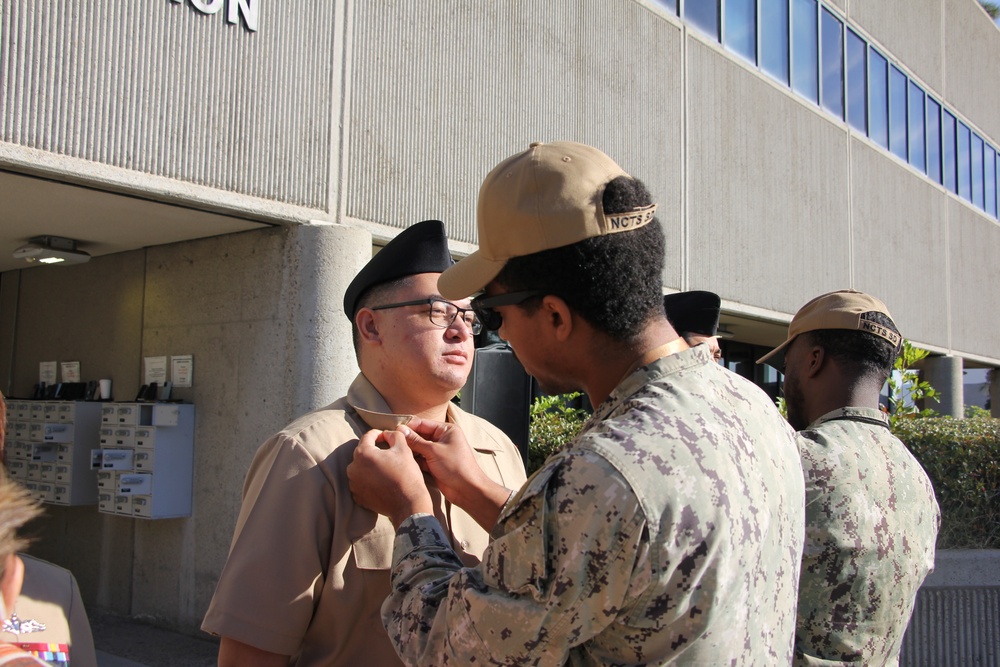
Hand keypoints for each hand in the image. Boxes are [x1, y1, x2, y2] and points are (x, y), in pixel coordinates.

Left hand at [347, 429, 432, 526]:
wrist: (407, 503)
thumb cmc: (406, 474)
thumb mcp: (403, 448)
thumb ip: (394, 435)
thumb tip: (388, 434)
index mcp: (363, 453)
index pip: (368, 436)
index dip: (378, 434)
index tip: (387, 437)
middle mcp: (353, 468)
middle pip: (362, 452)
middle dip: (374, 450)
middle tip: (388, 454)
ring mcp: (353, 484)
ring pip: (360, 468)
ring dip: (370, 466)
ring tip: (385, 468)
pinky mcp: (357, 496)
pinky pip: (360, 482)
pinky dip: (368, 480)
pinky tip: (381, 481)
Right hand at [399, 418, 513, 530]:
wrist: (468, 490)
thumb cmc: (456, 466)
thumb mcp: (433, 451)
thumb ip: (416, 441)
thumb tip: (401, 430)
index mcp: (446, 430)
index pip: (423, 424)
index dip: (408, 427)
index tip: (393, 431)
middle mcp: (443, 439)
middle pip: (420, 435)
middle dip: (408, 439)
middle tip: (391, 442)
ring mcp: (439, 452)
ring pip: (419, 448)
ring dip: (409, 450)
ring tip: (395, 452)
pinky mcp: (435, 465)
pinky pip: (421, 459)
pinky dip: (414, 460)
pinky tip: (402, 461)